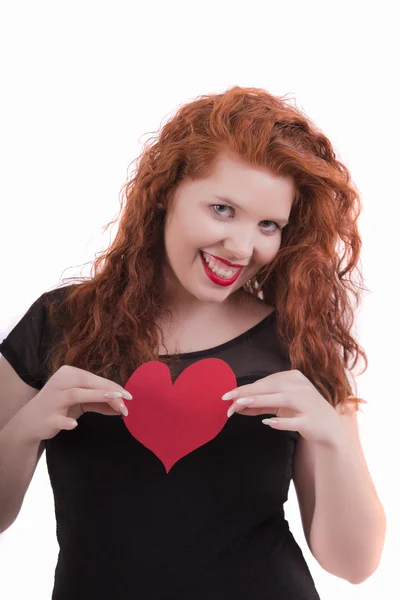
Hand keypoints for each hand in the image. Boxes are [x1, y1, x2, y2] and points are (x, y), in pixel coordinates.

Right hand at [15, 365, 132, 443]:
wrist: (30, 422)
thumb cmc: (60, 406)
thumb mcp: (81, 401)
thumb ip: (100, 402)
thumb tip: (123, 407)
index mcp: (68, 374)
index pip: (94, 378)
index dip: (113, 386)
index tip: (129, 395)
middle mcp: (59, 382)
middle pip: (87, 383)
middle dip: (110, 392)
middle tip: (127, 402)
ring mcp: (52, 400)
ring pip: (75, 394)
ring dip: (96, 396)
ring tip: (114, 401)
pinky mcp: (47, 417)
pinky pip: (57, 418)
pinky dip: (66, 421)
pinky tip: (74, 424)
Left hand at [222, 369, 346, 447]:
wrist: (328, 427)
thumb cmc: (299, 411)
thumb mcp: (279, 405)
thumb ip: (259, 404)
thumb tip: (235, 406)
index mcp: (294, 378)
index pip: (266, 382)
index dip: (246, 388)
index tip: (227, 395)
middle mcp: (302, 387)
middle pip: (271, 388)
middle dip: (248, 393)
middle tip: (229, 400)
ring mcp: (308, 403)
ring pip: (283, 399)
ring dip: (261, 401)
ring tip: (242, 404)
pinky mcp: (311, 420)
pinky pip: (295, 420)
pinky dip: (281, 422)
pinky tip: (268, 423)